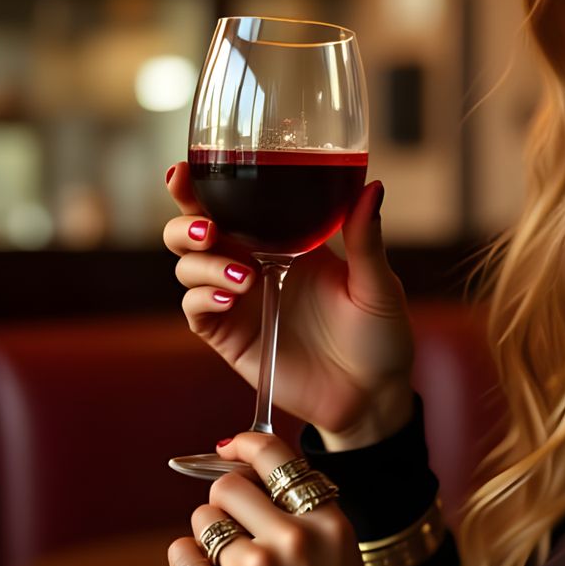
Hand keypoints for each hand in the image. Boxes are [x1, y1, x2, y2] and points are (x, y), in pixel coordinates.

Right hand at [162, 162, 415, 446]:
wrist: (374, 394)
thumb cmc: (380, 335)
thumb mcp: (377, 285)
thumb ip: (365, 240)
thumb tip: (372, 187)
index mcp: (287, 241)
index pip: (235, 204)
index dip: (201, 186)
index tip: (183, 170)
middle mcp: (254, 265)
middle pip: (194, 231)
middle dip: (185, 221)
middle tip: (206, 227)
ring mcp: (238, 302)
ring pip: (188, 268)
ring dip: (202, 264)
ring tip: (243, 277)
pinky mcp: (231, 338)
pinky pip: (197, 312)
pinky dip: (202, 298)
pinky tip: (229, 297)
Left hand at [167, 431, 389, 565]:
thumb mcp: (345, 562)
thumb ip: (309, 522)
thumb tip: (257, 487)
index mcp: (329, 524)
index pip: (279, 457)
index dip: (246, 444)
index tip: (230, 449)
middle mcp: (292, 539)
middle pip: (229, 486)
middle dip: (224, 501)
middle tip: (231, 525)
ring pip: (204, 521)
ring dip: (207, 535)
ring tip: (226, 564)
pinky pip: (183, 558)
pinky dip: (186, 562)